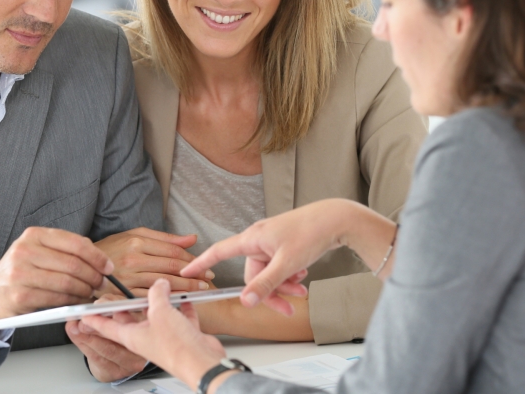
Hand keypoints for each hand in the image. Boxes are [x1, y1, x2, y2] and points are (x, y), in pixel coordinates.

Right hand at [0, 227, 112, 326]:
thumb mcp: (40, 250)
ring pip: (67, 282)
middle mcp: (25, 251)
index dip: (97, 257)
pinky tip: (78, 301)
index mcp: (34, 235)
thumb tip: (101, 261)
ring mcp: (21, 273)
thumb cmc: (23, 270)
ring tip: (91, 293)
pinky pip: (56, 299)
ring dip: (85, 290)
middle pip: (73, 264)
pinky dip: (72, 302)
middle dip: (94, 276)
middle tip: (102, 283)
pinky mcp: (20, 295)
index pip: (75, 243)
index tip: (108, 267)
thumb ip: (66, 250)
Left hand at [80, 279, 225, 388]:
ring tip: (159, 290)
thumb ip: (157, 295)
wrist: (203, 362)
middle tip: (116, 296)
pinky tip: (185, 300)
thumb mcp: (160, 313)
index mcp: (134, 337)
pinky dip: (183, 308)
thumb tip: (159, 285)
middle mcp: (148, 337)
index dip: (94, 320)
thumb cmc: (177, 347)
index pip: (107, 327)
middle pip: (132, 319)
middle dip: (126, 307)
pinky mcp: (184, 337)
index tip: (81, 316)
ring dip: (159, 303)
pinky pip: (181, 318)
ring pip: (157, 317)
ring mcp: (166, 338)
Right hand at [94, 227, 214, 292]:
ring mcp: (128, 277)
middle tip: (208, 279)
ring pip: (164, 284)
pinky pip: (150, 297)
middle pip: (171, 267)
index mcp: (138, 241)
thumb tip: (192, 239)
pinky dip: (166, 299)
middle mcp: (134, 259)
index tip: (204, 265)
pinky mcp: (123, 293)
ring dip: (185, 288)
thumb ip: (166, 238)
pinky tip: (178, 300)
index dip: (192, 259)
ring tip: (200, 290)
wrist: (83, 264)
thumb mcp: (136, 234)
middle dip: (193, 274)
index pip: (173, 251)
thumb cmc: (111, 248)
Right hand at [181, 200, 374, 315]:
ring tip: (302, 291)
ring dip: (283, 285)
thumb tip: (246, 301)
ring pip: (269, 272)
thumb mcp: (287, 263)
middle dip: (270, 291)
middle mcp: (259, 238)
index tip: (186, 271)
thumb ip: (265, 283)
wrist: (337, 219)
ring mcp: (272, 241)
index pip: (219, 251)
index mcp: (253, 238)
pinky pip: (279, 266)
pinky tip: (303, 277)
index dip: (201, 262)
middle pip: (252, 273)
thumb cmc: (311, 233)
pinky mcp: (284, 244)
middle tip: (289, 306)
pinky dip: (289, 276)